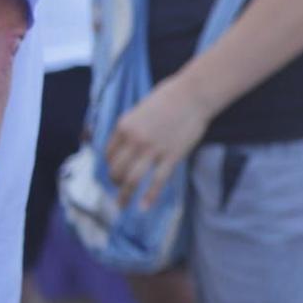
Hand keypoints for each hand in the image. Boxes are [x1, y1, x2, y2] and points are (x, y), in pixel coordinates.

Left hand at [105, 76, 213, 210]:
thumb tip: (126, 145)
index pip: (108, 154)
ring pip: (132, 179)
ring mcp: (153, 149)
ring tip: (121, 205)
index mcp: (124, 126)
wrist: (193, 94)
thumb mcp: (140, 110)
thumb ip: (131, 128)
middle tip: (118, 187)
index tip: (114, 171)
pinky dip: (149, 196)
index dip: (110, 165)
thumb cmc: (169, 98)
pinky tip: (144, 207)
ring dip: (124, 195)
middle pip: (117, 169)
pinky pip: (157, 181)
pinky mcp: (171, 156)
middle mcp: (135, 140)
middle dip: (115, 181)